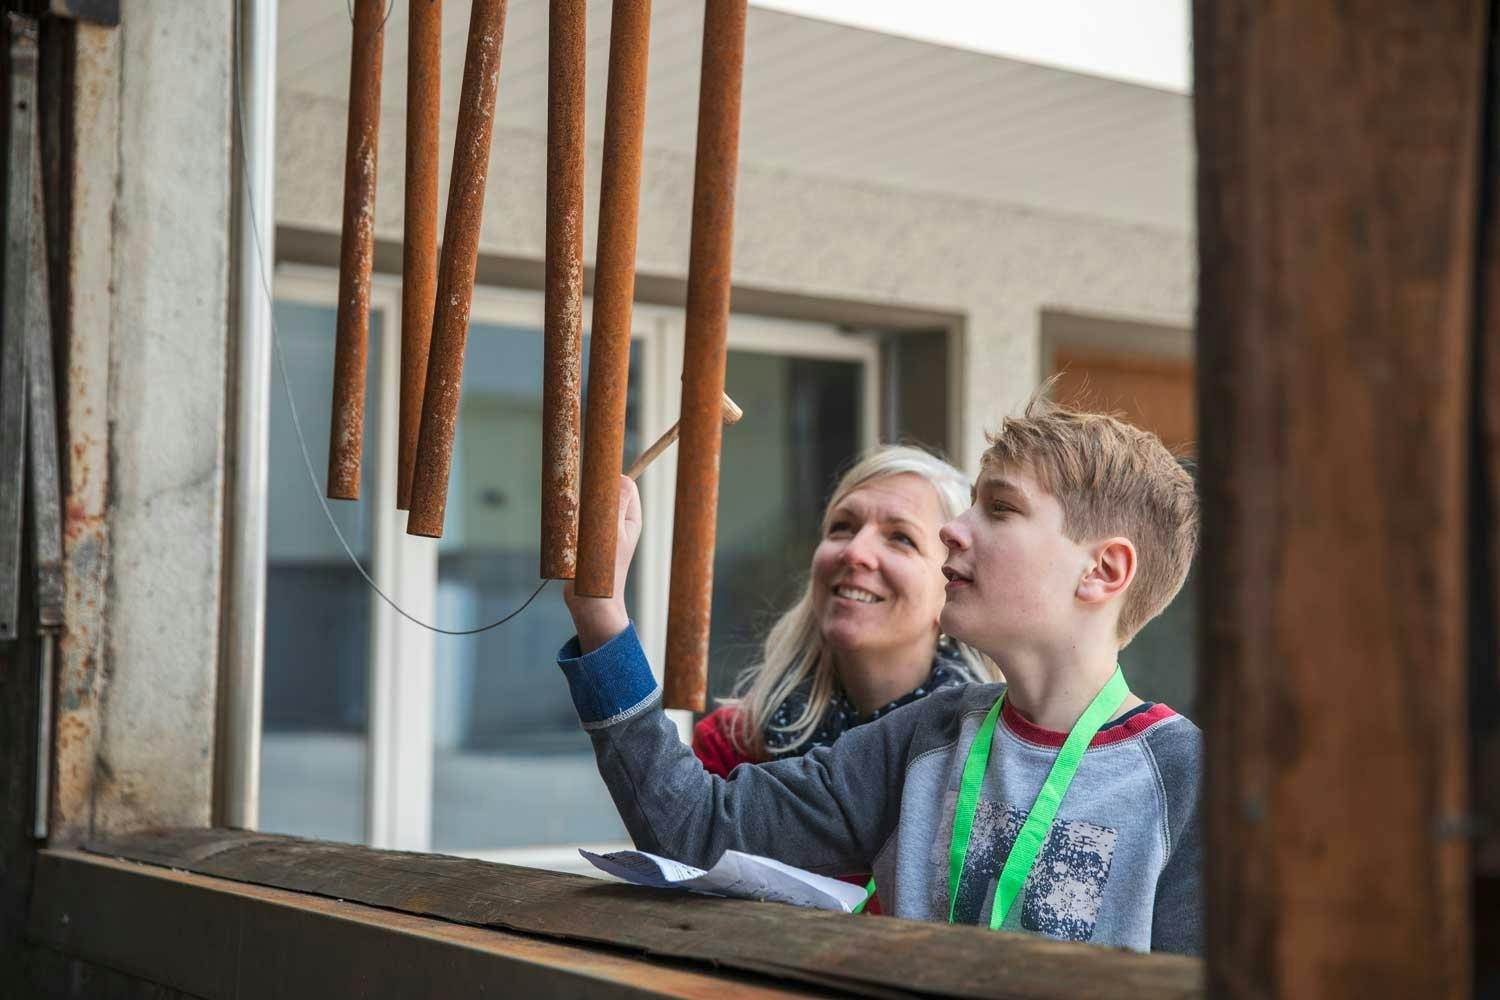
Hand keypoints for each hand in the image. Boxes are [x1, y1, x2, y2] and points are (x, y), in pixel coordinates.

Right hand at [563, 475, 642, 651]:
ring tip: (578, 531)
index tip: (593, 483)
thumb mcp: (613, 534)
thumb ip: (616, 506)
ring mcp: (602, 531)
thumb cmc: (605, 571)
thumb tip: (622, 478)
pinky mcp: (586, 539)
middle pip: (604, 494)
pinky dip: (571, 524)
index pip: (625, 485)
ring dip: (579, 512)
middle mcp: (618, 522)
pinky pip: (577, 521)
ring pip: (588, 507)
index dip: (610, 479)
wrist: (590, 602)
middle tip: (585, 514)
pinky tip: (569, 537)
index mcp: (631, 519)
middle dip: (591, 497)